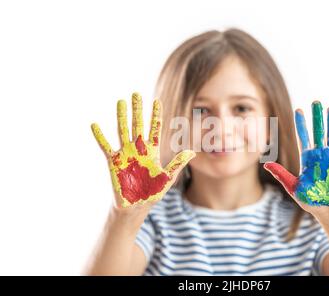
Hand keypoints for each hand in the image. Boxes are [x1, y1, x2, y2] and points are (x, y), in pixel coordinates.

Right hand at [91, 93, 195, 208]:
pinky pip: (105, 146)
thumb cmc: (152, 193)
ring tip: (120, 102)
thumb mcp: (167, 178)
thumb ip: (178, 163)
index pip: (154, 129)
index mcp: (152, 151)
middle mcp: (138, 149)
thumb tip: (192, 151)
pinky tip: (95, 125)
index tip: (156, 101)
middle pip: (138, 125)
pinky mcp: (113, 162)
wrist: (135, 207)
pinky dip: (100, 136)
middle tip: (136, 94)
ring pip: (122, 130)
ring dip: (121, 116)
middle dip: (138, 110)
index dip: (155, 115)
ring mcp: (125, 154)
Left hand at [264, 101, 328, 220]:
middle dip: (316, 117)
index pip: (303, 137)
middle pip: (318, 132)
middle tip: (315, 102)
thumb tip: (265, 165)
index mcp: (307, 159)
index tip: (298, 110)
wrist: (328, 212)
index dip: (301, 124)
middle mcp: (320, 155)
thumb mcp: (293, 187)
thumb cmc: (311, 201)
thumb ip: (281, 174)